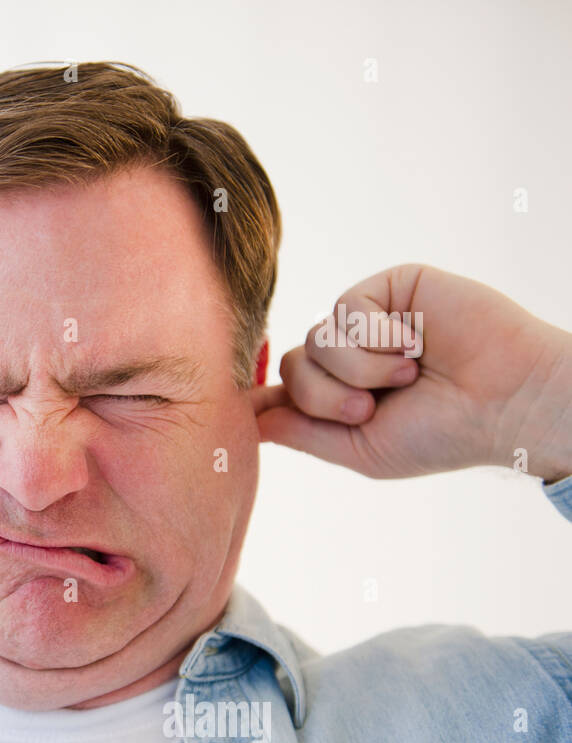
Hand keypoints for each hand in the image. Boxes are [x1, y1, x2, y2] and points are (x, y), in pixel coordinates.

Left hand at [253, 264, 571, 482]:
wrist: (505, 404)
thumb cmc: (440, 434)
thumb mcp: (358, 450)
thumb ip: (300, 432)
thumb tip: (246, 420)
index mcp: (340, 394)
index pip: (282, 390)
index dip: (261, 399)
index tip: (240, 411)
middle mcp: (349, 356)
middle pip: (290, 368)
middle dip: (323, 397)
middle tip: (369, 409)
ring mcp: (368, 321)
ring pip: (313, 340)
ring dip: (357, 369)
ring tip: (407, 377)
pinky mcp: (389, 288)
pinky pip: (344, 310)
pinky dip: (375, 338)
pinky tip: (413, 345)